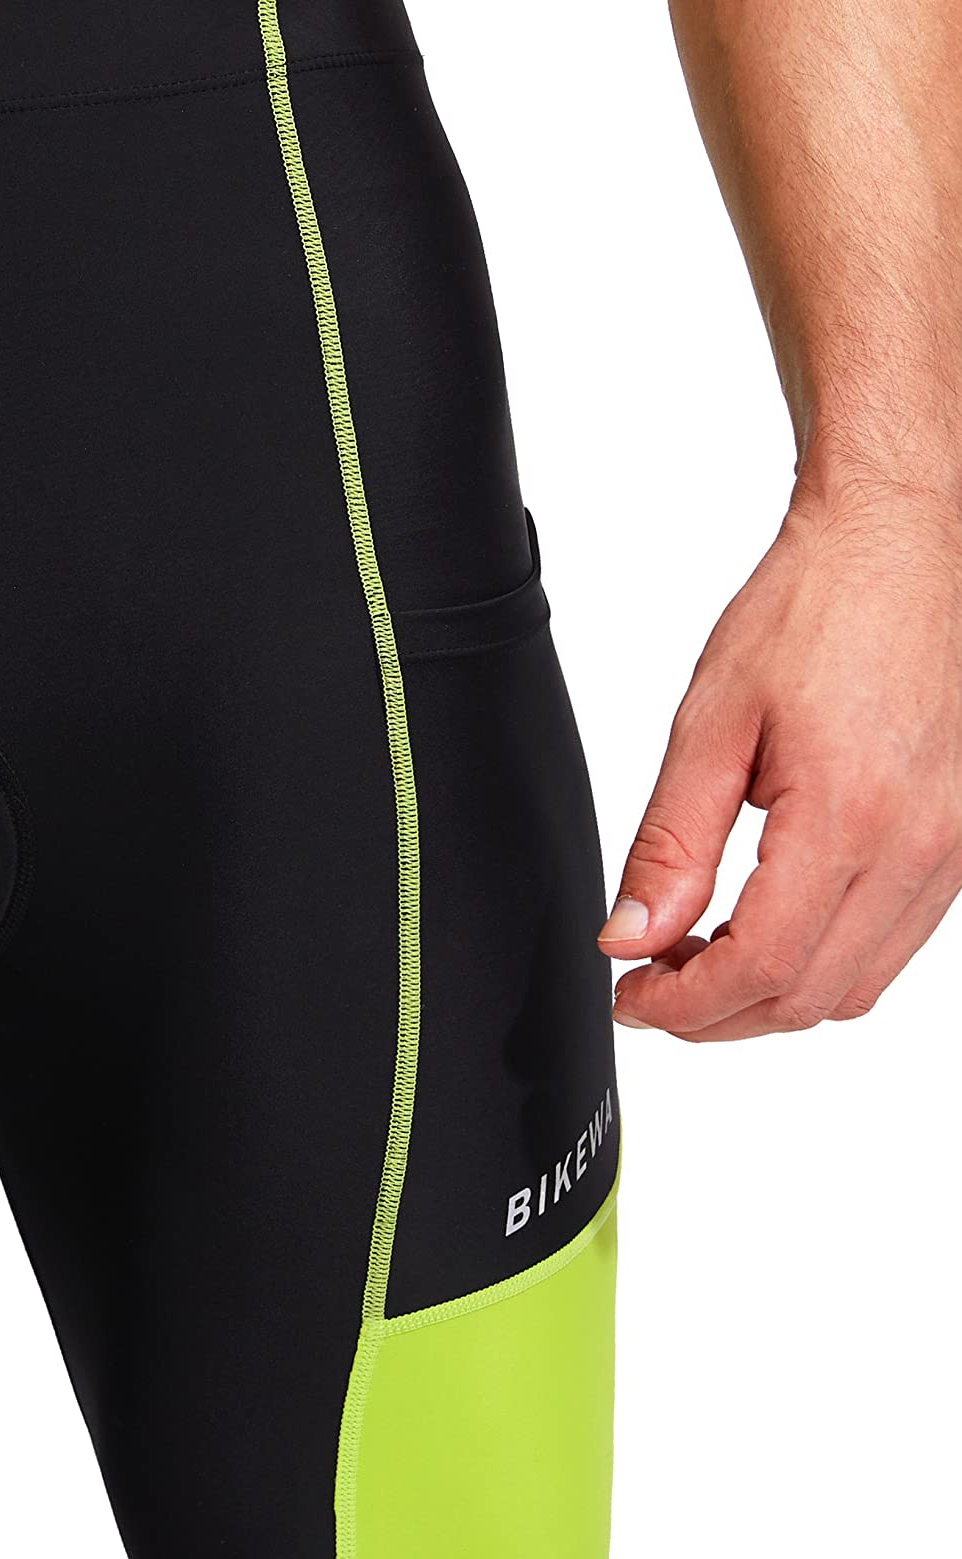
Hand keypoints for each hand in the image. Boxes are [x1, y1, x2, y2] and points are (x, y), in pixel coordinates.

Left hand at [599, 487, 961, 1039]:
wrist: (903, 544)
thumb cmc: (818, 608)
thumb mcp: (711, 723)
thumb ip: (670, 844)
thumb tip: (631, 935)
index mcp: (850, 815)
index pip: (761, 968)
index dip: (683, 1007)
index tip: (630, 996)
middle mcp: (920, 845)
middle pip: (810, 996)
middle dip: (717, 1014)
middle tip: (650, 984)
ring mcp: (955, 849)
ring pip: (856, 983)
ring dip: (771, 993)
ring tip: (697, 957)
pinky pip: (895, 942)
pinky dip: (824, 958)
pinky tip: (767, 924)